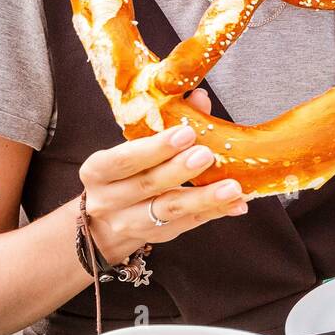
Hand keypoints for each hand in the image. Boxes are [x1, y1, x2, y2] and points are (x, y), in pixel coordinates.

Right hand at [76, 88, 248, 267]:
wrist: (107, 218)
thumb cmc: (124, 170)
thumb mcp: (133, 146)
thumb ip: (165, 121)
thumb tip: (200, 99)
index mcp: (97, 171)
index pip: (124, 160)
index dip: (155, 148)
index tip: (186, 133)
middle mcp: (108, 201)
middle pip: (147, 185)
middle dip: (180, 170)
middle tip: (207, 155)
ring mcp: (131, 223)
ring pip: (169, 211)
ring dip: (203, 198)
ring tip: (232, 187)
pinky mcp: (157, 235)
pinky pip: (189, 224)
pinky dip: (215, 212)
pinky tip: (237, 204)